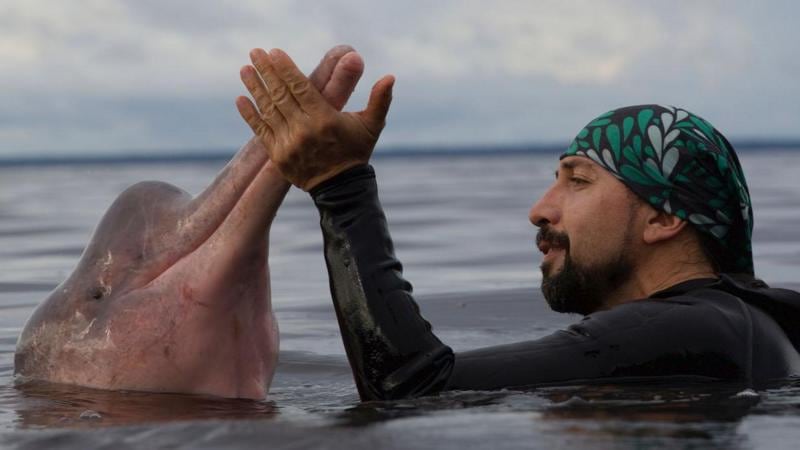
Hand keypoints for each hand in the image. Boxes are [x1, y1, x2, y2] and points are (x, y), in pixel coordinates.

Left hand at [236, 48, 393, 190]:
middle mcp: (304, 130)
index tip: (274, 52)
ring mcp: (289, 144)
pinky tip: (241, 99)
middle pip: (280, 94)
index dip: (285, 68)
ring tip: (245, 70)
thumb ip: (380, 100)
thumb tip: (391, 77)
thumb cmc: (356, 151)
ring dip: (255, 88)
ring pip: (268, 110)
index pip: (299, 87)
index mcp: (324, 119)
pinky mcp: (278, 156)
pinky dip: (251, 115)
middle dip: (266, 72)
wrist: (341, 188)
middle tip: (255, 53)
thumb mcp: (372, 125)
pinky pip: (261, 131)